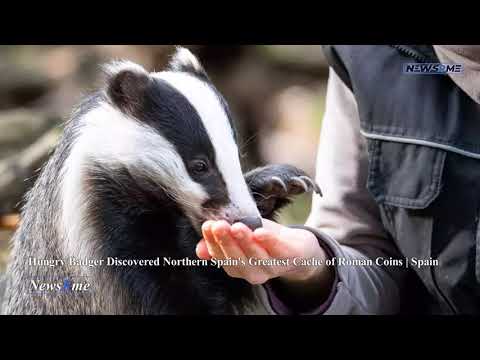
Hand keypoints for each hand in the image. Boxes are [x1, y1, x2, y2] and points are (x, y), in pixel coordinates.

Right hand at [196, 219, 329, 285]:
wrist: (296, 245)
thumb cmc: (263, 240)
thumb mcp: (239, 237)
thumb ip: (220, 241)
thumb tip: (200, 249)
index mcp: (238, 267)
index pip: (222, 257)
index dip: (213, 243)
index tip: (207, 226)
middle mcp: (253, 272)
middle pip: (237, 260)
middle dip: (227, 243)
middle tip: (219, 226)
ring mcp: (273, 267)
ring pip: (256, 257)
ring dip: (245, 242)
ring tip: (237, 227)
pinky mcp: (290, 257)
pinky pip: (279, 251)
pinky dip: (269, 242)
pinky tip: (260, 232)